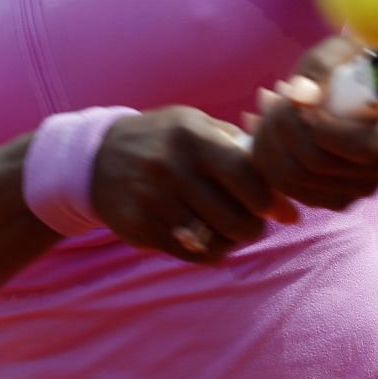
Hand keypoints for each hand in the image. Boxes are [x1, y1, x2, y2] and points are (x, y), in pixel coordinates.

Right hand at [91, 108, 295, 263]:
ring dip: (232, 242)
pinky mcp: (139, 228)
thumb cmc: (162, 140)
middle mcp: (171, 167)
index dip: (270, 200)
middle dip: (255, 227)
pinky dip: (209, 252)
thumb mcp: (193, 124)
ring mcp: (153, 200)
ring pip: (216, 241)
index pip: (247, 176)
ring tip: (231, 231)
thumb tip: (282, 187)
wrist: (95, 157)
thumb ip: (237, 145)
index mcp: (191, 136)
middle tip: (255, 223)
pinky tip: (208, 239)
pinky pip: (191, 254)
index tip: (279, 209)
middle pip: (237, 219)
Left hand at [246, 40, 377, 213]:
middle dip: (283, 130)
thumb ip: (320, 68)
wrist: (356, 82)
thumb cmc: (351, 61)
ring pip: (299, 182)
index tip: (300, 99)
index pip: (363, 148)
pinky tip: (268, 130)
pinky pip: (294, 192)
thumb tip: (299, 96)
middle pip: (320, 166)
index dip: (321, 128)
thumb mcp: (339, 50)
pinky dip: (272, 162)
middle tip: (271, 97)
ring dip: (271, 143)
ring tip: (268, 108)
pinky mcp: (339, 196)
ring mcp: (365, 186)